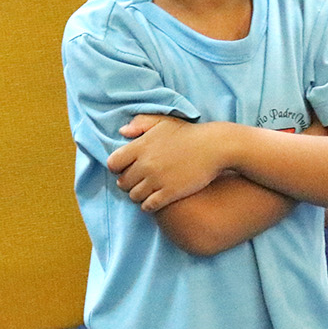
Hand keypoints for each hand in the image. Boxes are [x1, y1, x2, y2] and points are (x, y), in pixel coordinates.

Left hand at [108, 116, 232, 210]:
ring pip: (134, 196)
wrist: (214, 147)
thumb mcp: (163, 122)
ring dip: (138, 195)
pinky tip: (155, 201)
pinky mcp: (169, 193)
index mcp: (141, 146)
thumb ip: (141, 123)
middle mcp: (145, 164)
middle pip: (123, 182)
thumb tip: (123, 132)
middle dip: (128, 183)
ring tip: (147, 192)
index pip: (113, 163)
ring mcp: (157, 180)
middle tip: (137, 182)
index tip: (126, 168)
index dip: (117, 167)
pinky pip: (148, 206)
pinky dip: (148, 205)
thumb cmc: (189, 134)